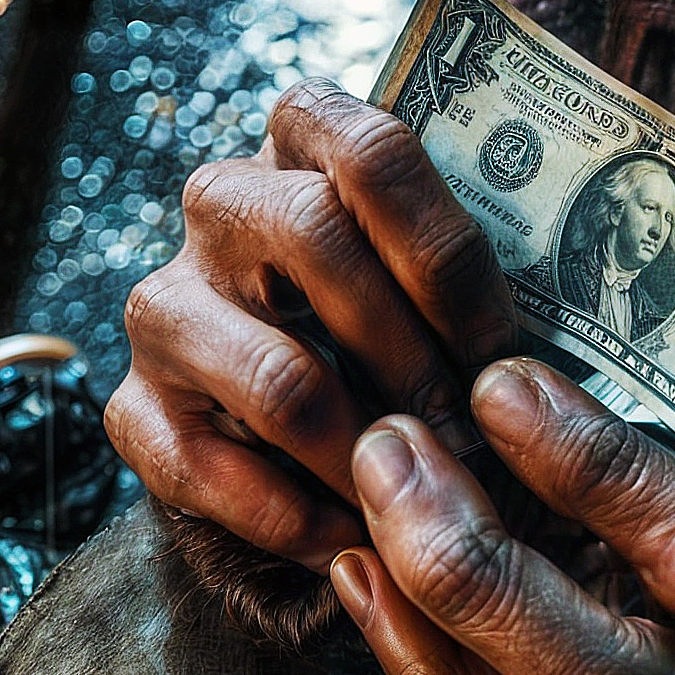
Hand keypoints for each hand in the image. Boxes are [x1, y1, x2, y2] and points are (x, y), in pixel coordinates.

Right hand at [105, 80, 518, 570]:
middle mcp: (225, 200)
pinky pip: (208, 472)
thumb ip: (477, 283)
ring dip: (366, 450)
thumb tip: (542, 368)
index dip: (446, 250)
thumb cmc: (405, 317)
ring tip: (423, 493)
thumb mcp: (438, 274)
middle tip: (467, 426)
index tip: (501, 346)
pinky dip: (296, 519)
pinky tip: (357, 536)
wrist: (291, 407)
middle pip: (313, 234)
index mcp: (309, 138)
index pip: (372, 149)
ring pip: (274, 375)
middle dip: (410, 347)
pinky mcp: (131, 408)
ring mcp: (166, 303)